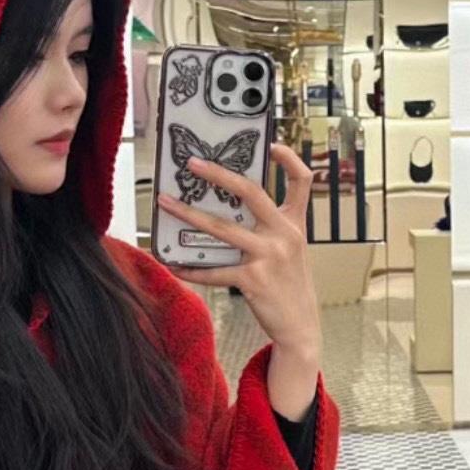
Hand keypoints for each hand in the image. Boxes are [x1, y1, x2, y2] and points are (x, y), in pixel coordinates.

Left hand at [157, 141, 320, 360]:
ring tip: (166, 204)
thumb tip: (226, 210)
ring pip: (222, 228)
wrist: (300, 325)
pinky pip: (214, 270)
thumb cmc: (288, 284)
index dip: (290, 159)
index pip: (302, 181)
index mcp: (295, 223)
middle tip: (192, 163)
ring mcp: (269, 256)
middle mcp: (284, 234)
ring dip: (189, 214)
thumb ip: (269, 228)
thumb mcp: (289, 249)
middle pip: (251, 192)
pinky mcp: (253, 280)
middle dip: (219, 174)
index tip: (272, 144)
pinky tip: (173, 264)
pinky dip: (191, 268)